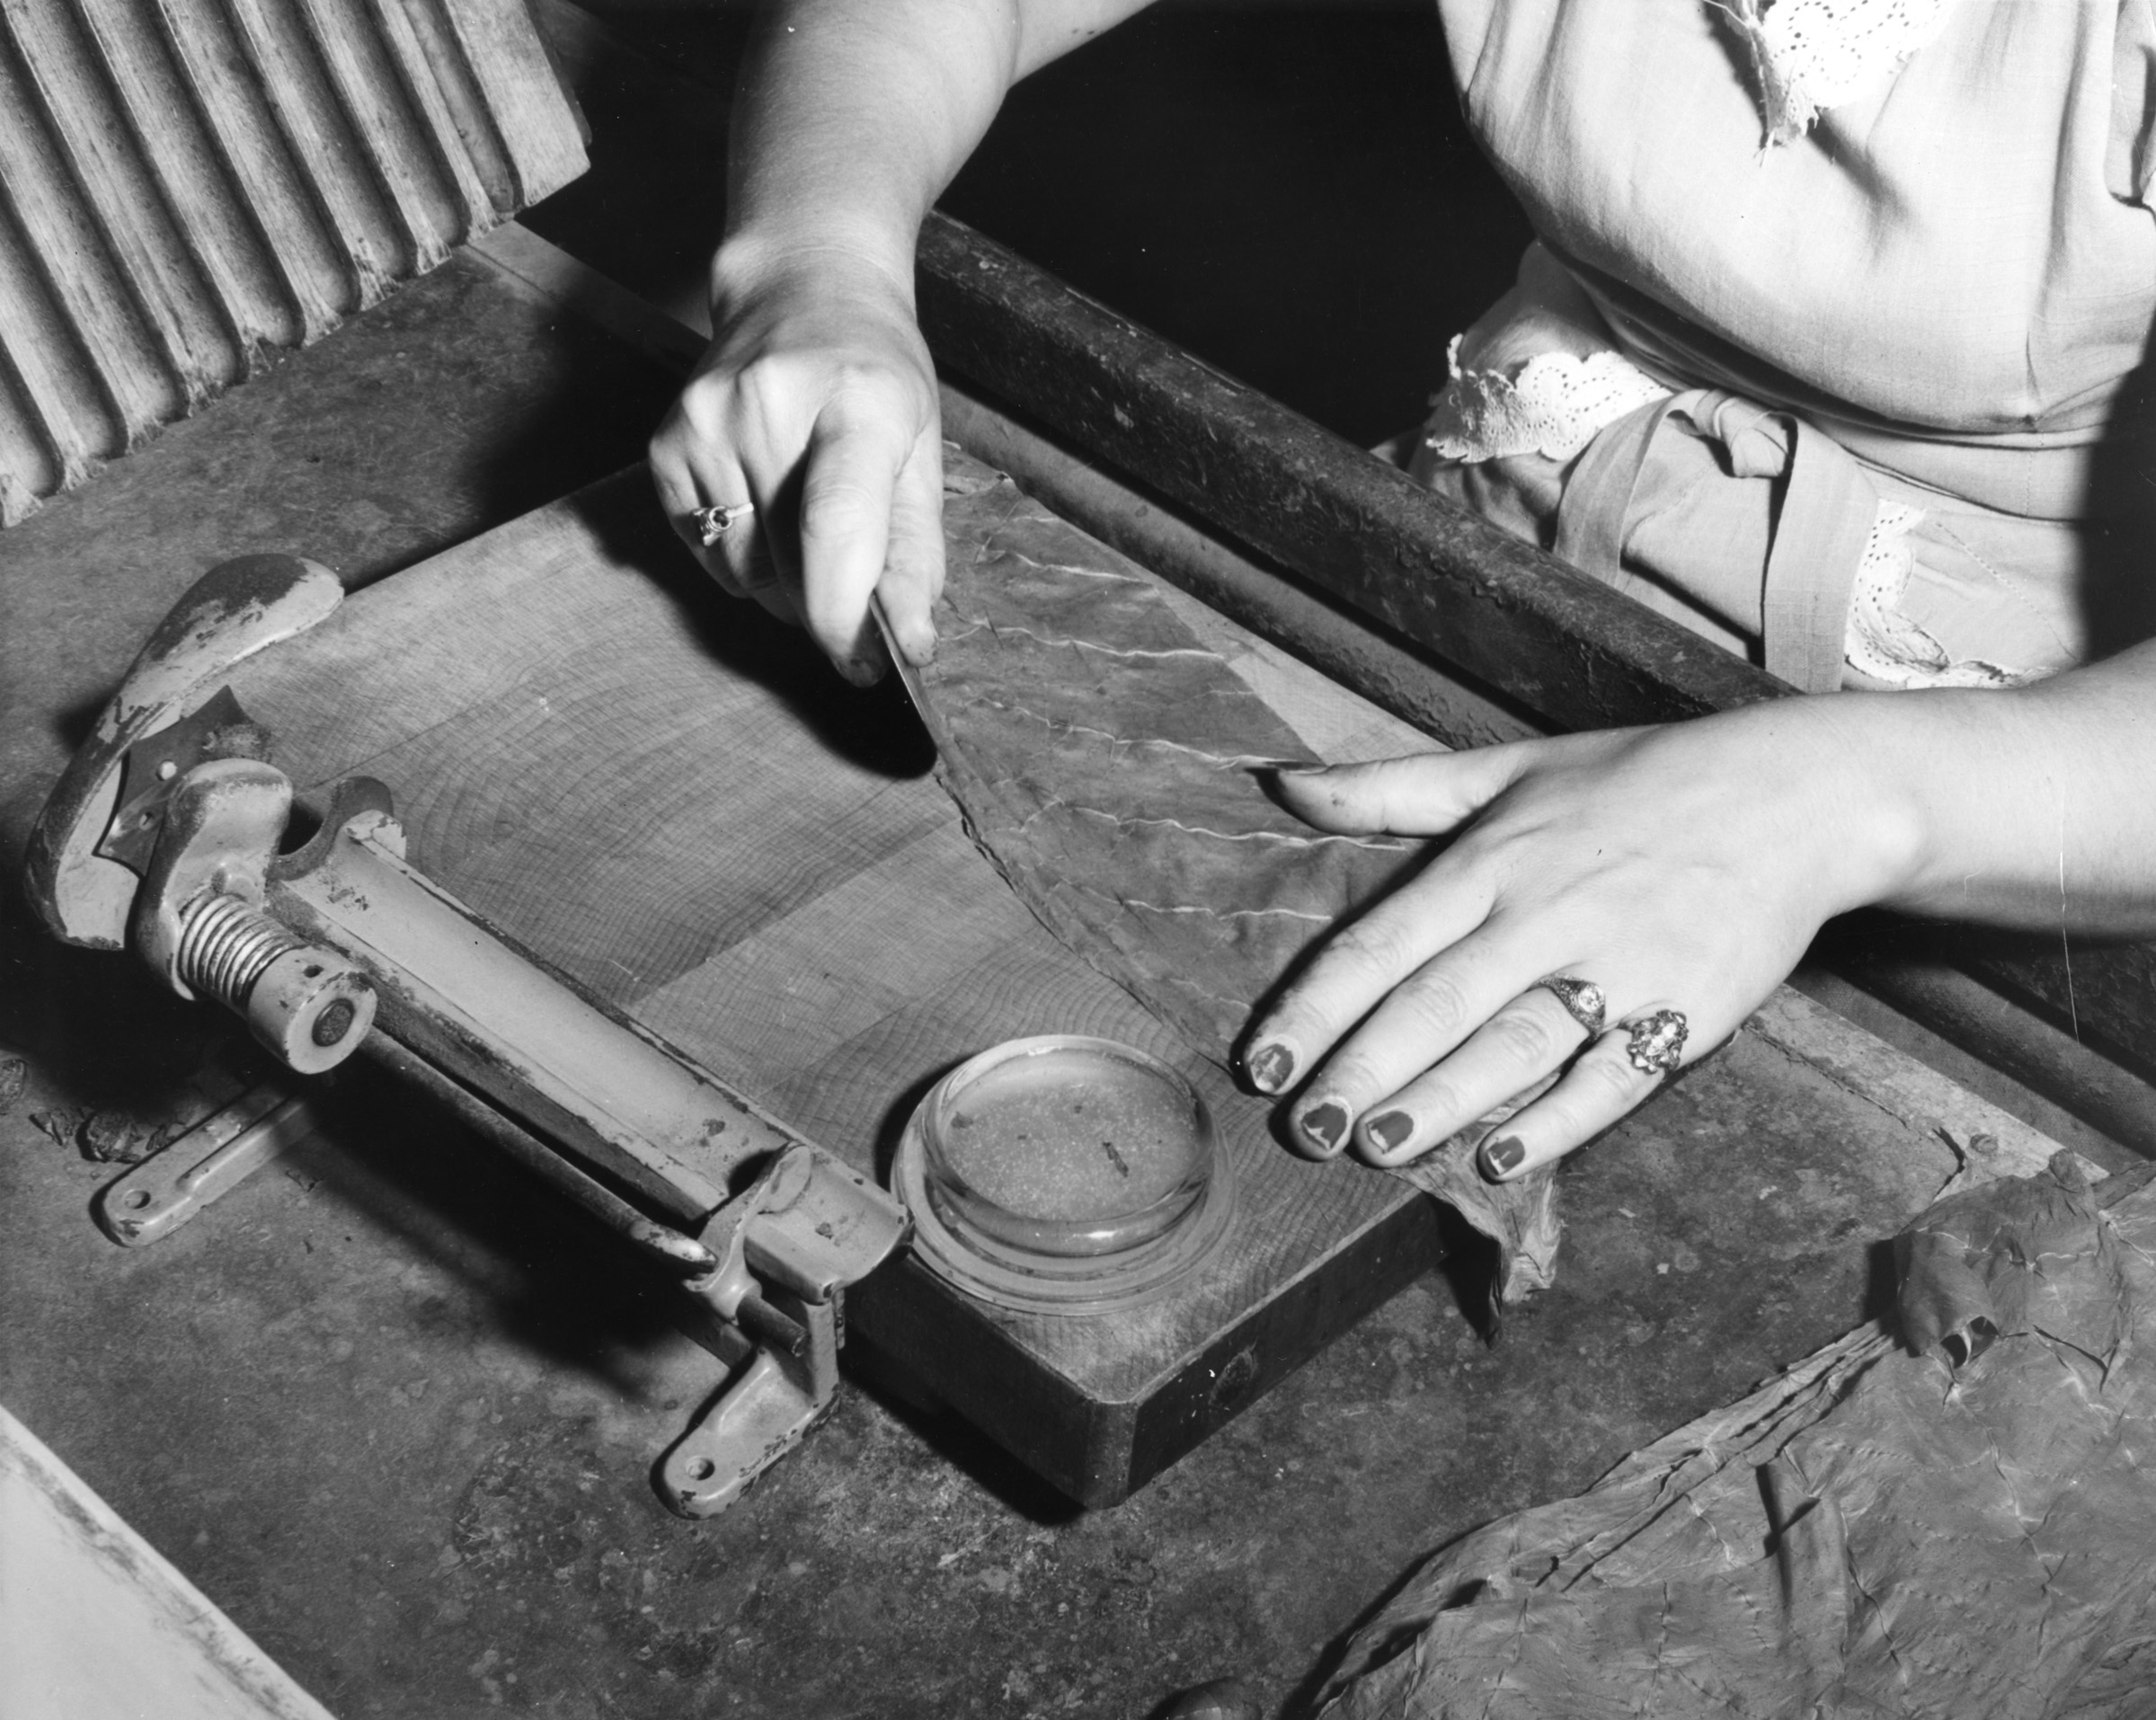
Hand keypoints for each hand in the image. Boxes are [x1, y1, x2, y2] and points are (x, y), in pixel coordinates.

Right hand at [648, 243, 944, 683]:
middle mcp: (768, 406)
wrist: (800, 290)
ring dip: (787, 585)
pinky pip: (708, 551)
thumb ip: (915, 554)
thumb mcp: (921, 450)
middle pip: (792, 565)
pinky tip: (767, 506)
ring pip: (747, 572)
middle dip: (830, 610)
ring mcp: (705, 422)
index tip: (865, 663)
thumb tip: (907, 643)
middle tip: (857, 603)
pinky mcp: (665, 444)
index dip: (847, 614)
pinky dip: (745, 558)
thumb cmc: (873, 374)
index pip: (836, 527)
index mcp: (857, 400)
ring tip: (810, 527)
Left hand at [1239, 707, 1910, 1180]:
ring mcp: (1621, 962)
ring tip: (1376, 1147)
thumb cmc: (1639, 780)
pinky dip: (1557, 1120)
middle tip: (1303, 1131)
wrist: (1797, 794)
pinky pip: (1611, 1076)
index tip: (1261, 1065)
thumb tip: (1280, 784)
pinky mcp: (1688, 1008)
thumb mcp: (1508, 768)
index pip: (1382, 942)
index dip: (1315, 1008)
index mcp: (1492, 858)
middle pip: (1436, 1003)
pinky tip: (1499, 1156)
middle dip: (1362, 1071)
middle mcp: (1546, 911)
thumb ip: (1389, 788)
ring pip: (1514, 1044)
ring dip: (1441, 1100)